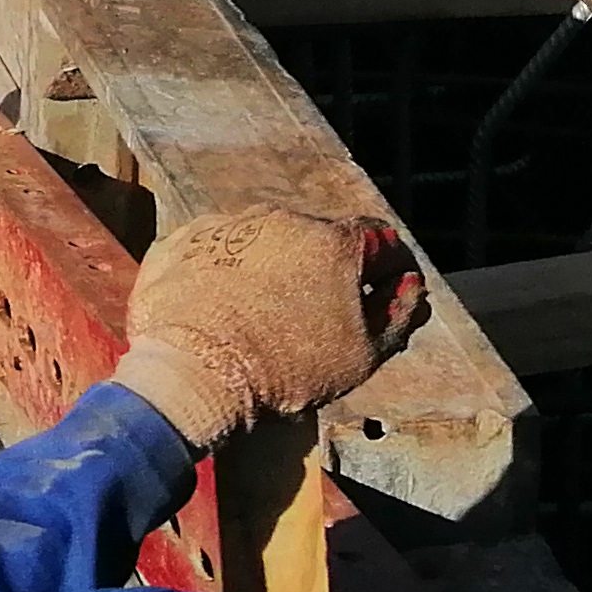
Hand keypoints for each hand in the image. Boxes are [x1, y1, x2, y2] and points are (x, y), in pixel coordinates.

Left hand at [115, 205, 426, 444]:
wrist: (194, 374)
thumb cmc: (286, 370)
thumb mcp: (363, 357)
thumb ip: (396, 315)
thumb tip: (409, 285)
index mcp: (333, 240)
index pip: (377, 238)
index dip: (384, 268)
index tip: (379, 294)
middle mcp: (281, 218)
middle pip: (317, 237)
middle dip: (323, 268)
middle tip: (315, 314)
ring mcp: (228, 224)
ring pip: (263, 241)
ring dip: (271, 267)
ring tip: (261, 316)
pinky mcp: (182, 239)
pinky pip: (215, 250)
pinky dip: (222, 272)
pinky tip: (220, 309)